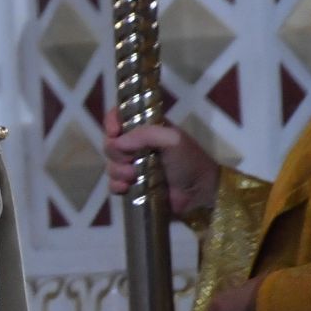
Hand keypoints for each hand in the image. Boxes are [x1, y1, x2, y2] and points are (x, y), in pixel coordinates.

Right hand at [101, 108, 221, 220]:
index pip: (120, 117)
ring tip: (134, 176)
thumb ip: (144, 135)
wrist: (200, 193)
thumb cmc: (189, 161)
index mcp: (147, 129)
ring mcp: (134, 166)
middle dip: (117, 152)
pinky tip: (126, 188)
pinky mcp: (133, 186)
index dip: (112, 122)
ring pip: (111, 164)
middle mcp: (138, 146)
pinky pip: (113, 184)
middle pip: (111, 143)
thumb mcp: (172, 139)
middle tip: (131, 159)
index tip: (114, 132)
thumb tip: (116, 143)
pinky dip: (116, 185)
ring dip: (118, 171)